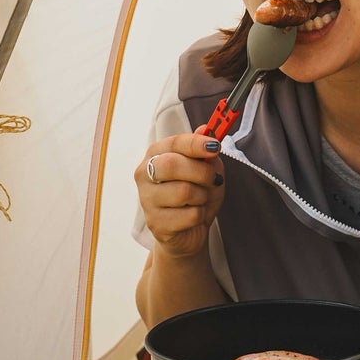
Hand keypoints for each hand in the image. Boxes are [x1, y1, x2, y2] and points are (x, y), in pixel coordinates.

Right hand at [135, 132, 224, 259]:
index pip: (174, 143)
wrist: (189, 230)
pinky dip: (201, 215)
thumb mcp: (206, 169)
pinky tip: (195, 216)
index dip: (196, 143)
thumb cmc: (196, 193)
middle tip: (215, 179)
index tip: (215, 146)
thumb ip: (205, 151)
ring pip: (184, 192)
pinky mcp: (156, 224)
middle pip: (172, 165)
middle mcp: (145, 174)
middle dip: (201, 172)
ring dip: (203, 196)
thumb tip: (205, 129)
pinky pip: (190, 215)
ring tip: (201, 200)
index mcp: (155, 154)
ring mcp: (147, 200)